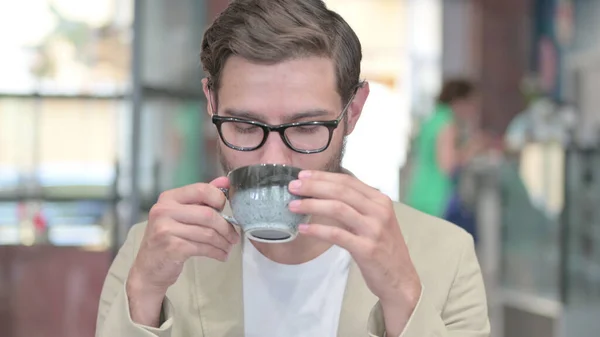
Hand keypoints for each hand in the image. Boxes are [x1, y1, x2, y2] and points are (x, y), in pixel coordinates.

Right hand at [126, 177, 239, 326]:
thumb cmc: (168, 238)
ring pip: (207, 233)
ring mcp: (166, 229)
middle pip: (208, 214)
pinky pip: (203, 248)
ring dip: (223, 242)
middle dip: (226, 227)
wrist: (149, 268)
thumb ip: (202, 197)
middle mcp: (164, 210)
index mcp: (168, 198)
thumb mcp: (181, 214)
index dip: (219, 199)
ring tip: (228, 247)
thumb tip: (225, 181)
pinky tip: (221, 255)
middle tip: (233, 237)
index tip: (226, 211)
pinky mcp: (171, 248)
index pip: (201, 189)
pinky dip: (216, 252)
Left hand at [288, 171, 420, 334]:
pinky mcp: (367, 249)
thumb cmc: (384, 248)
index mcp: (380, 200)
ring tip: (293, 206)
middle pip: (341, 191)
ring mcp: (374, 230)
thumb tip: (324, 192)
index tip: (303, 175)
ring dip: (312, 205)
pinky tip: (303, 229)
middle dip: (314, 186)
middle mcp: (379, 211)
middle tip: (293, 187)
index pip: (348, 181)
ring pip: (338, 208)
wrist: (401, 279)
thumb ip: (356, 206)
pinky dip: (317, 230)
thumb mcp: (375, 220)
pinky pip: (337, 235)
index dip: (323, 176)